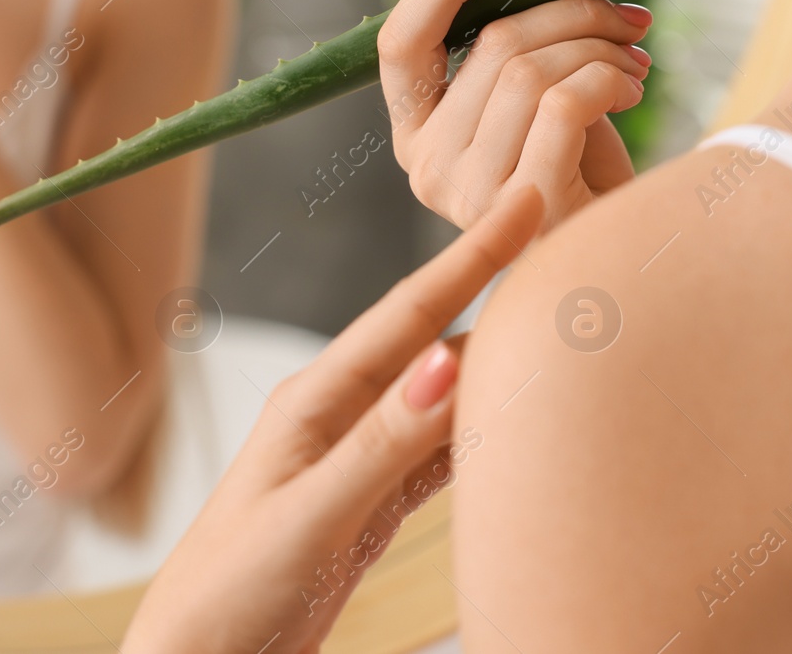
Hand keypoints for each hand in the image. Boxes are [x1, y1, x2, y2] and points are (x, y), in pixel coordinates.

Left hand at [121, 187, 544, 653]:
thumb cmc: (228, 593)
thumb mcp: (309, 516)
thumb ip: (380, 444)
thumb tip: (448, 360)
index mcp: (316, 401)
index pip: (411, 313)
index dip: (473, 256)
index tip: (525, 198)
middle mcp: (340, 416)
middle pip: (436, 341)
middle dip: (497, 290)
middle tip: (563, 244)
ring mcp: (357, 458)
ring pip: (444, 396)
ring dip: (498, 360)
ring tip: (556, 320)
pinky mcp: (371, 504)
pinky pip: (440, 452)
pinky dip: (483, 430)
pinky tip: (518, 417)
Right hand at [378, 0, 651, 233]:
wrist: (620, 259)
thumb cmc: (580, 177)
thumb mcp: (536, 105)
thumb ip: (519, 52)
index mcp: (415, 132)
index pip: (400, 43)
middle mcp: (426, 165)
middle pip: (492, 44)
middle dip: (573, 11)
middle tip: (629, 18)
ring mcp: (467, 193)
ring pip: (530, 70)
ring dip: (598, 46)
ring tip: (635, 61)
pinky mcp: (521, 209)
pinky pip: (563, 103)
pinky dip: (607, 78)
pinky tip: (632, 88)